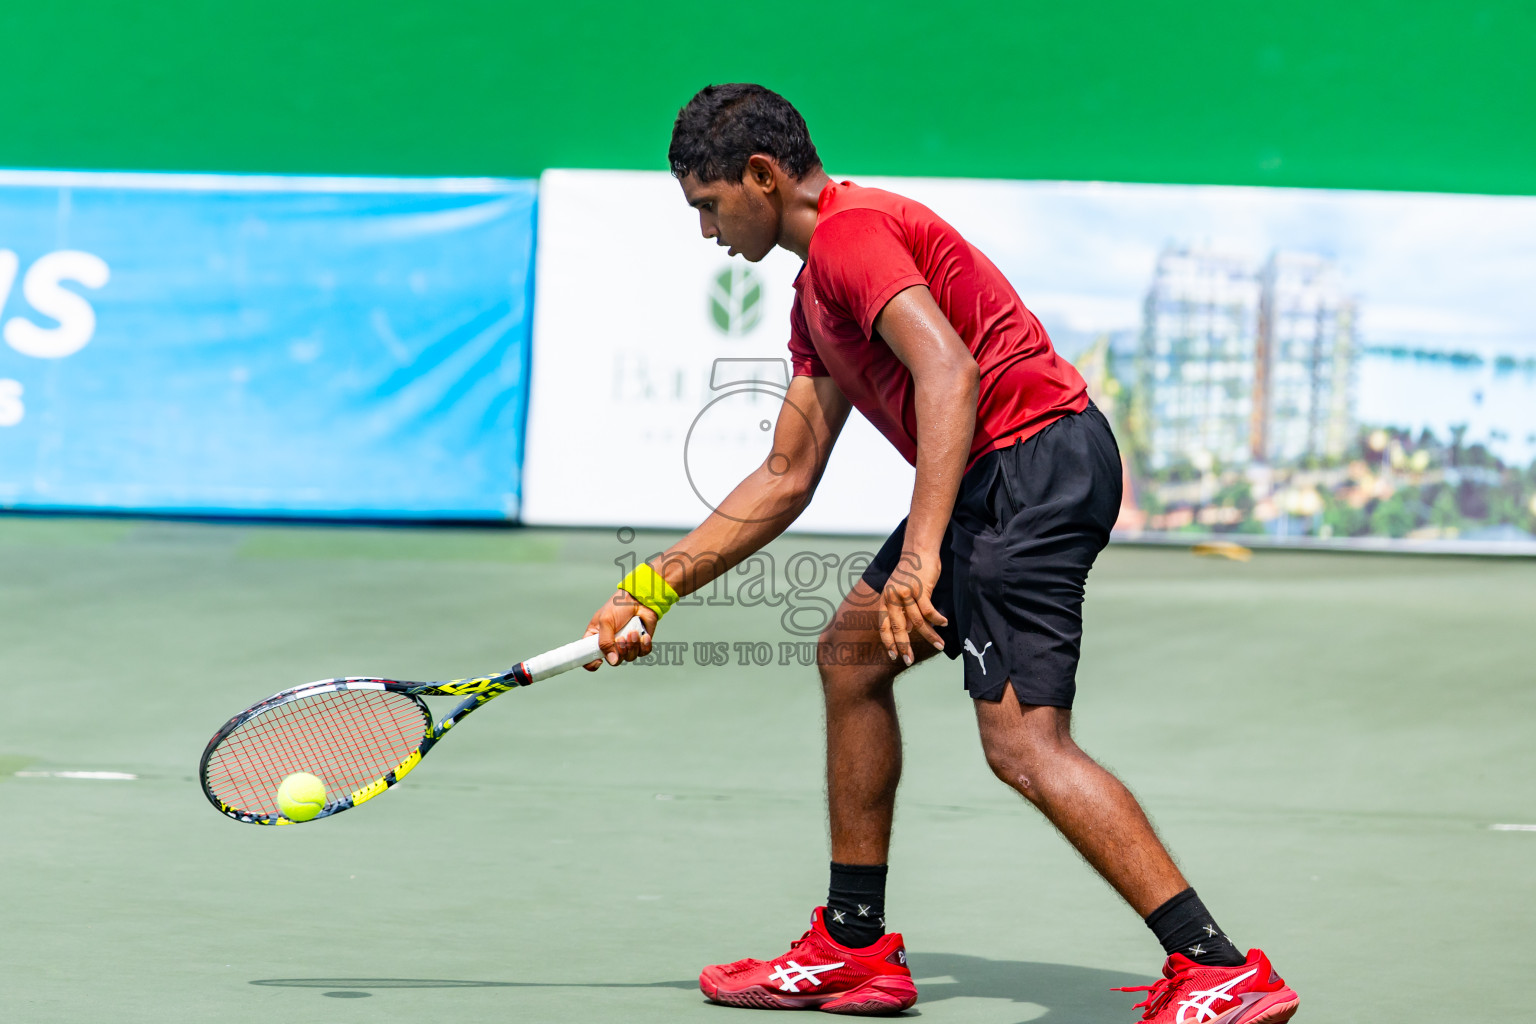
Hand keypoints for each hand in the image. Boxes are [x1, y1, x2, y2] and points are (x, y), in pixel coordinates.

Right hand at [582, 590, 659, 669]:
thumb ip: (606, 642)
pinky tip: (643, 635)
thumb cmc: (618, 606)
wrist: (639, 599)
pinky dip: (644, 645)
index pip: (589, 657)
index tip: (599, 661)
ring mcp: (626, 645)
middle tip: (621, 638)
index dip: (592, 663)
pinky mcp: (640, 643)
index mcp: (597, 638)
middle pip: (614, 661)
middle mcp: (611, 644)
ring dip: (633, 645)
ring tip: (633, 632)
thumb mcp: (606, 621)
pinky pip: (643, 653)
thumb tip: (612, 661)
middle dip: (620, 650)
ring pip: (630, 657)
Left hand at [879, 549, 946, 664]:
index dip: (888, 642)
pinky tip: (944, 624)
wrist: (919, 550)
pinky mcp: (920, 589)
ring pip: (917, 622)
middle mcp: (892, 597)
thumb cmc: (912, 572)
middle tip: (910, 660)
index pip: (884, 626)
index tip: (893, 656)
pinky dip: (937, 619)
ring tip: (940, 645)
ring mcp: (905, 593)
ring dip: (930, 636)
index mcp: (885, 599)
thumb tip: (908, 630)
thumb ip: (902, 610)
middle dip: (904, 647)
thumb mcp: (902, 591)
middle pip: (898, 628)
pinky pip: (929, 611)